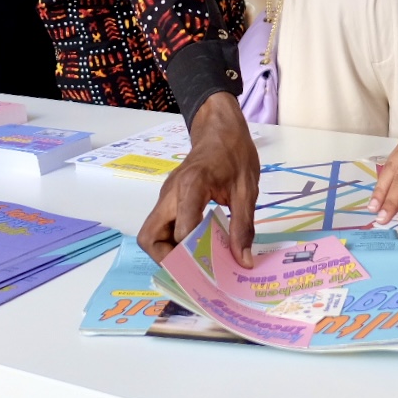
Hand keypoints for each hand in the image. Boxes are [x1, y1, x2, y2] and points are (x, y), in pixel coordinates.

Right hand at [138, 93, 258, 267]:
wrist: (219, 126)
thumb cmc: (234, 153)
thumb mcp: (247, 189)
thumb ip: (243, 226)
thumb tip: (243, 261)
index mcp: (191, 186)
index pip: (181, 229)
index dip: (192, 254)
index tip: (211, 271)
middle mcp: (170, 193)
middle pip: (150, 236)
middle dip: (167, 259)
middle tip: (194, 270)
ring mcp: (166, 196)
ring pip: (152, 233)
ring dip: (169, 252)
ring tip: (197, 262)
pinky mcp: (169, 199)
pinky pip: (163, 226)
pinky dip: (173, 242)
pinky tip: (197, 248)